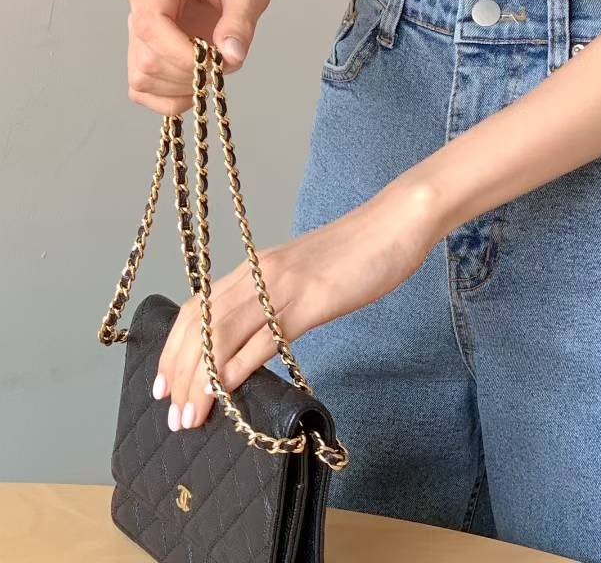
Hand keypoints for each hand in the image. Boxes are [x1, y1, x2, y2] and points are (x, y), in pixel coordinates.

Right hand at [125, 0, 272, 114]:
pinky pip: (141, 87)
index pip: (151, 23)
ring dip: (181, 87)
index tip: (214, 63)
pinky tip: (195, 86)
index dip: (179, 53)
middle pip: (147, 56)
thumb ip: (241, 22)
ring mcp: (137, 25)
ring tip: (213, 69)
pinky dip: (168, 98)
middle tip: (225, 63)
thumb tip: (230, 58)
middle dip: (188, 72)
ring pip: (142, 76)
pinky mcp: (142, 47)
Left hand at [150, 177, 441, 431]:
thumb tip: (256, 343)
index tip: (165, 385)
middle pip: (200, 326)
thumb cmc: (358, 252)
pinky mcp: (310, 301)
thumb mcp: (306, 276)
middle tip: (173, 414)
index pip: (197, 309)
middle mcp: (259, 273)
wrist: (395, 223)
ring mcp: (283, 286)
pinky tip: (228, 394)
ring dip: (200, 381)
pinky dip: (237, 370)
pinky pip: (263, 339)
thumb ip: (278, 303)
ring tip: (191, 417)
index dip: (173, 348)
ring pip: (222, 336)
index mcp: (256, 267)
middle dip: (179, 372)